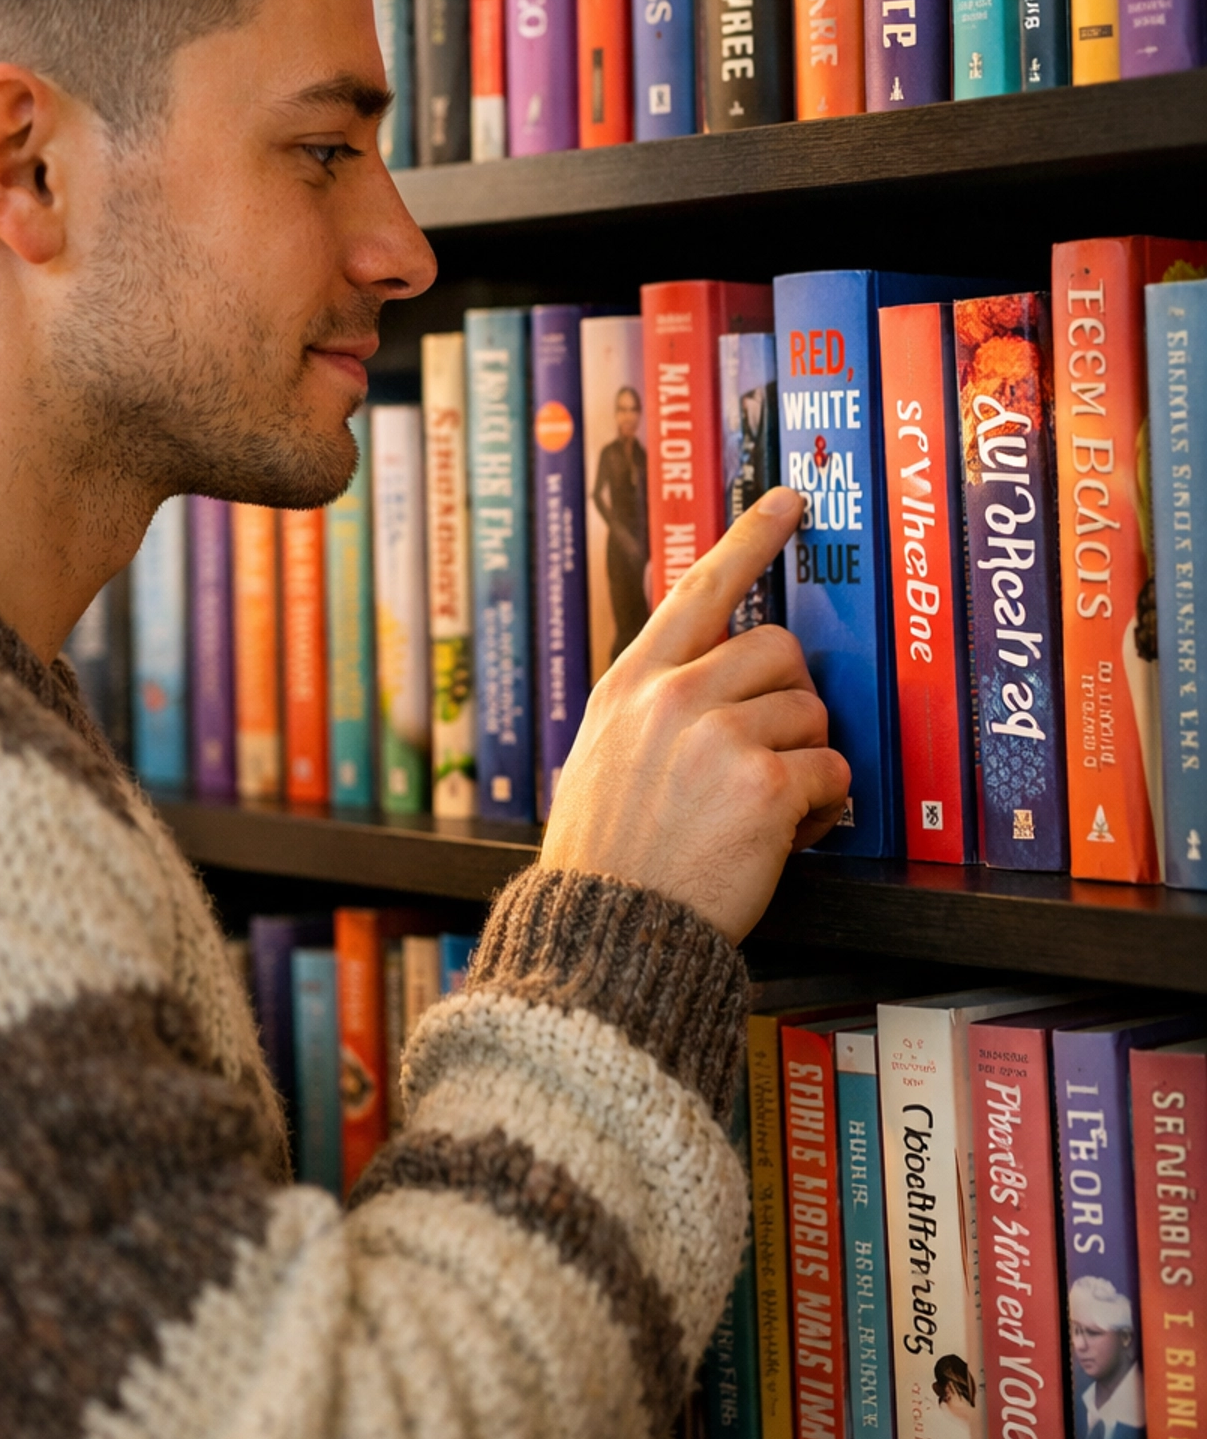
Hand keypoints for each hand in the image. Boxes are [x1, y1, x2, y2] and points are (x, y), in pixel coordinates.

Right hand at [539, 486, 849, 940]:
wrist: (607, 935)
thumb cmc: (608, 860)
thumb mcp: (606, 757)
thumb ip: (656, 707)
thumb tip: (724, 679)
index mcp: (630, 684)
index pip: (698, 588)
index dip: (749, 538)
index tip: (787, 502)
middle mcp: (672, 696)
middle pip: (779, 649)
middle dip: (790, 700)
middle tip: (770, 752)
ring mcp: (718, 735)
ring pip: (811, 713)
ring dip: (806, 763)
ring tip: (765, 810)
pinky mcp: (764, 784)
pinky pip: (831, 773)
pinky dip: (821, 811)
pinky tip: (783, 836)